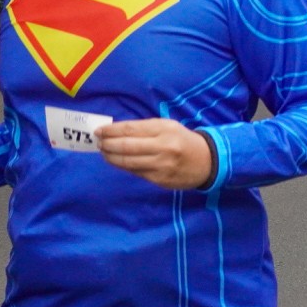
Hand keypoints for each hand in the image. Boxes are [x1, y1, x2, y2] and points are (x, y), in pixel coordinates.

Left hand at [97, 119, 213, 189]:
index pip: (130, 129)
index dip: (111, 131)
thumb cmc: (183, 140)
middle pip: (126, 146)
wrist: (207, 161)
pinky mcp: (160, 180)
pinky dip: (123, 167)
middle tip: (98, 143)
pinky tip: (117, 162)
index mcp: (164, 129)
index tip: (99, 131)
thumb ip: (144, 128)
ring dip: (111, 157)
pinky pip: (136, 172)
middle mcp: (163, 147)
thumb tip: (116, 132)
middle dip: (108, 144)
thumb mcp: (168, 126)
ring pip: (128, 162)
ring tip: (104, 153)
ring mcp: (161, 165)